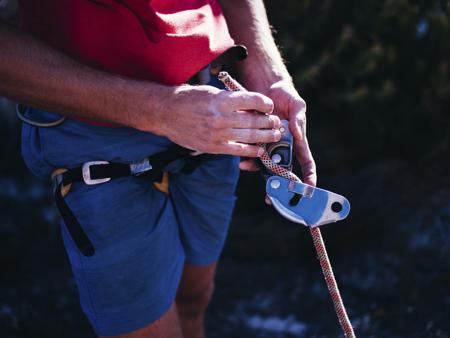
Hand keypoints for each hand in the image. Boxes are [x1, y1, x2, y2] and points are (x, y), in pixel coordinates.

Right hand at [149, 84, 281, 156]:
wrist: (166, 113)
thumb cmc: (188, 99)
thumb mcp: (211, 92)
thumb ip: (230, 99)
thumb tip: (250, 105)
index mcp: (222, 99)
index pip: (253, 100)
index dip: (265, 104)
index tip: (270, 106)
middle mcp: (221, 117)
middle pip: (254, 120)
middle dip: (269, 122)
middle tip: (277, 123)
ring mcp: (217, 134)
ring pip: (249, 136)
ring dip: (265, 136)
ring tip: (274, 135)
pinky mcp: (213, 147)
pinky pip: (237, 150)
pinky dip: (251, 150)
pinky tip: (259, 150)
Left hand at [240, 81, 316, 185]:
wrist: (266, 88)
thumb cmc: (287, 97)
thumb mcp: (297, 106)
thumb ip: (299, 119)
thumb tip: (298, 135)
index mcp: (297, 142)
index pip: (306, 162)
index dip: (309, 176)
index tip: (310, 188)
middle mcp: (282, 147)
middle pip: (283, 170)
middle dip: (279, 186)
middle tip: (272, 196)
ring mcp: (268, 145)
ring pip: (265, 165)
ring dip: (260, 172)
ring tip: (253, 173)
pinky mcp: (254, 140)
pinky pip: (251, 154)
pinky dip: (248, 160)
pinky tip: (243, 163)